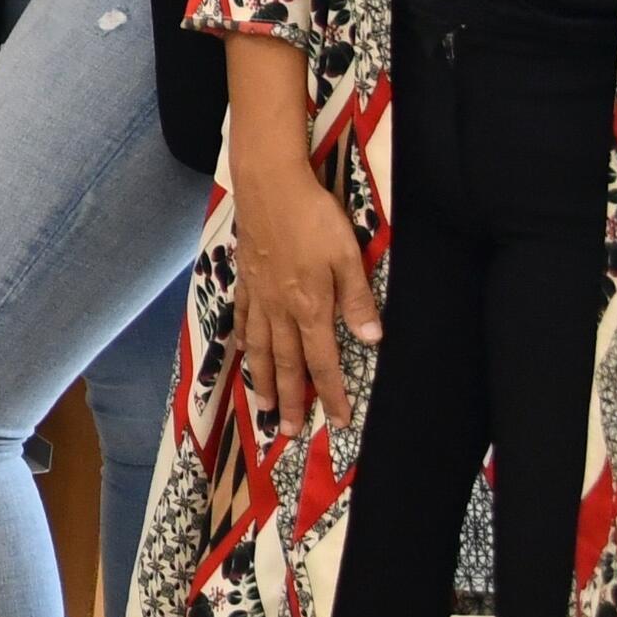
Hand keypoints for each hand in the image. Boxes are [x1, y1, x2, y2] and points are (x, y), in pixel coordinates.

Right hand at [229, 132, 379, 441]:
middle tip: (287, 432)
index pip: (323, 362)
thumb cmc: (314, 217)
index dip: (331, 394)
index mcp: (310, 307)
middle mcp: (281, 310)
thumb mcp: (348, 255)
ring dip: (263, 381)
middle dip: (289, 400)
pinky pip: (244, 318)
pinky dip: (244, 340)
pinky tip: (245, 351)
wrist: (269, 184)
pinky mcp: (246, 278)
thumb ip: (358, 298)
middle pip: (286, 365)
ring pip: (261, 348)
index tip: (338, 421)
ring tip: (263, 408)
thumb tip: (371, 338)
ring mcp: (259, 295)